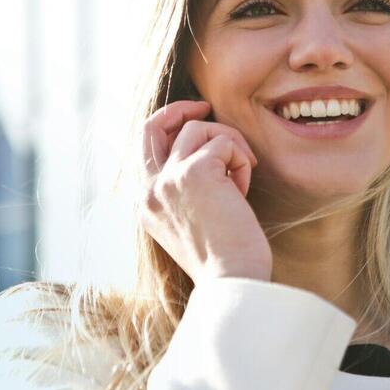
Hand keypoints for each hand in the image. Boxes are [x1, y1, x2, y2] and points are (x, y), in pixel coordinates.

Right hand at [140, 100, 272, 284]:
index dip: (169, 126)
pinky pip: (224, 142)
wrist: (232, 282)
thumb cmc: (224, 260)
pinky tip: (244, 190)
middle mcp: (149, 190)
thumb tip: (206, 154)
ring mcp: (168, 179)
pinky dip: (241, 160)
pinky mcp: (195, 172)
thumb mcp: (191, 223)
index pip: (145, 148)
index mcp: (146, 204)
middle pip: (153, 125)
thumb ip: (185, 191)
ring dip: (229, 145)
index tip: (194, 121)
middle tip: (206, 107)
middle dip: (180, 109)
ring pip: (199, 129)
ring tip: (241, 176)